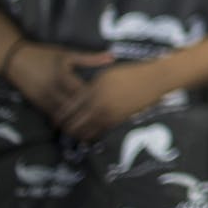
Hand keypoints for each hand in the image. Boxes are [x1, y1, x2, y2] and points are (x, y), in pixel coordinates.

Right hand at [4, 42, 115, 119]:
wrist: (16, 60)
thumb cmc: (45, 55)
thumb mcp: (67, 54)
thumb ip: (89, 58)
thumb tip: (112, 57)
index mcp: (62, 76)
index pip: (82, 93)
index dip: (95, 99)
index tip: (110, 103)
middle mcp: (53, 90)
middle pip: (72, 107)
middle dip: (87, 113)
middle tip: (104, 118)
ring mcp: (44, 99)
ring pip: (62, 115)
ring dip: (75, 121)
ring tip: (93, 127)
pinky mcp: (37, 104)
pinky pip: (52, 115)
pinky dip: (64, 121)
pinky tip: (75, 125)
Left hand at [53, 61, 172, 141]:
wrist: (153, 80)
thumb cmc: (129, 73)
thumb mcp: (105, 76)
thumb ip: (89, 88)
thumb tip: (76, 100)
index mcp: (93, 92)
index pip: (68, 109)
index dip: (58, 116)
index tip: (54, 119)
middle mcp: (98, 107)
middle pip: (73, 125)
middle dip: (64, 128)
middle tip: (61, 128)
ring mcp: (108, 116)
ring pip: (84, 133)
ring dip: (77, 134)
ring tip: (73, 131)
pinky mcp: (117, 122)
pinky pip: (98, 132)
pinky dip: (90, 134)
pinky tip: (88, 131)